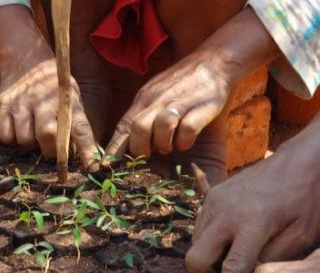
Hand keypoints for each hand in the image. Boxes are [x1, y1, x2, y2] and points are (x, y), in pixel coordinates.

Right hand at [0, 5, 99, 170]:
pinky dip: (13, 139)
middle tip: (52, 147)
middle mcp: (42, 101)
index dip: (87, 150)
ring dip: (31, 144)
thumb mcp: (72, 98)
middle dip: (52, 150)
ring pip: (25, 140)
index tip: (92, 167)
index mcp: (66, 100)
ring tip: (33, 132)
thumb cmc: (54, 88)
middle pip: (47, 135)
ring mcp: (20, 103)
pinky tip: (18, 128)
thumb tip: (90, 156)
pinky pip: (6, 137)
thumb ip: (77, 124)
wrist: (25, 61)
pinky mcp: (1, 107)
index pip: (80, 128)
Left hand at [104, 52, 231, 160]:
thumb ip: (143, 114)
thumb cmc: (182, 82)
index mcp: (145, 98)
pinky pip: (188, 129)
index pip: (124, 125)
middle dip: (140, 148)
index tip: (106, 165)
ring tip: (168, 148)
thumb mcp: (155, 93)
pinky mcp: (202, 107)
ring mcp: (180, 103)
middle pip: (138, 127)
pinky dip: (185, 141)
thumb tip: (130, 142)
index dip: (114, 148)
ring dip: (163, 144)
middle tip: (149, 155)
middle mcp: (159, 100)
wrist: (214, 61)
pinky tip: (185, 142)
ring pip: (162, 127)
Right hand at [185, 148, 319, 272]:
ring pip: (195, 244)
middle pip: (196, 258)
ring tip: (226, 270)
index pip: (231, 269)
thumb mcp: (300, 235)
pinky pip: (199, 228)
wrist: (298, 161)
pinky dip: (207, 243)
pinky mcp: (211, 196)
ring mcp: (215, 202)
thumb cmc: (305, 201)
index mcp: (253, 223)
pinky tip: (227, 246)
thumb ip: (273, 261)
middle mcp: (226, 212)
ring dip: (206, 262)